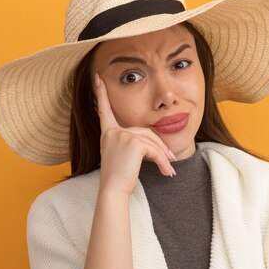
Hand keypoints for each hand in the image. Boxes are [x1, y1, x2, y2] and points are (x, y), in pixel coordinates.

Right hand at [95, 73, 176, 194]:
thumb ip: (135, 144)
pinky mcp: (132, 143)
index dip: (101, 94)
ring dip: (163, 157)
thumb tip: (160, 146)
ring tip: (169, 170)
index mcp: (108, 133)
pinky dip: (162, 161)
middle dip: (159, 146)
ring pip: (151, 142)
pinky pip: (153, 150)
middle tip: (171, 160)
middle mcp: (112, 132)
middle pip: (144, 132)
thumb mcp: (125, 157)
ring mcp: (121, 135)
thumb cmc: (119, 178)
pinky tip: (166, 172)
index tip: (97, 78)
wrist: (113, 190)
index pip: (104, 111)